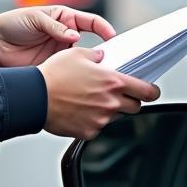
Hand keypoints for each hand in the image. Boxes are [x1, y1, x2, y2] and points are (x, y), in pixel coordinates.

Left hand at [0, 6, 114, 67]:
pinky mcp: (52, 67)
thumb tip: (75, 36)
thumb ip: (56, 27)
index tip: (112, 37)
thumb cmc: (13, 24)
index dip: (103, 28)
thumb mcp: (35, 18)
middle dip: (101, 49)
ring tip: (95, 70)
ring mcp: (60, 53)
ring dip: (88, 64)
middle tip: (108, 58)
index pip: (91, 22)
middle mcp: (66, 35)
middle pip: (91, 42)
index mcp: (65, 18)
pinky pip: (68, 71)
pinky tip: (79, 79)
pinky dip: (75, 75)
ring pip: (81, 59)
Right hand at [39, 47, 159, 138]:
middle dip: (130, 101)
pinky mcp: (88, 132)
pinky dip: (92, 120)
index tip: (152, 92)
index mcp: (113, 82)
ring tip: (89, 100)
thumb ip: (96, 55)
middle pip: (134, 107)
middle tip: (116, 94)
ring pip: (114, 117)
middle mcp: (110, 103)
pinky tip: (79, 110)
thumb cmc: (54, 75)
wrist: (34, 97)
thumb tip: (102, 57)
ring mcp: (100, 120)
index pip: (146, 91)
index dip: (152, 92)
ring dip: (108, 110)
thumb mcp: (77, 54)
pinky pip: (97, 127)